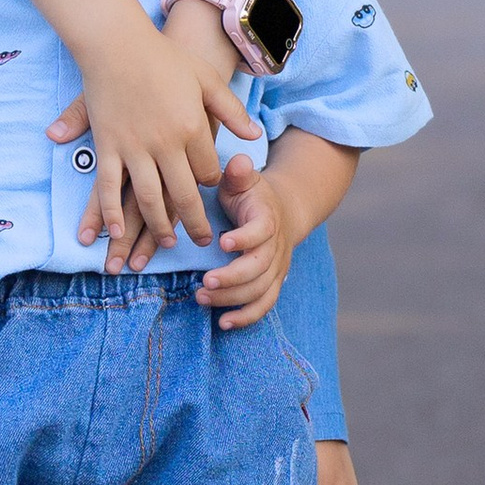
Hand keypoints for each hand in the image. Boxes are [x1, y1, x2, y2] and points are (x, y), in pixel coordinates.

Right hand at [46, 2, 257, 267]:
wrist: (117, 42)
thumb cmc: (164, 58)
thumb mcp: (206, 80)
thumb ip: (231, 111)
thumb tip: (255, 137)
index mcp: (193, 127)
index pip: (209, 171)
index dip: (212, 183)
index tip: (210, 187)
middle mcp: (166, 143)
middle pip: (184, 195)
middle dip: (195, 223)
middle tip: (203, 242)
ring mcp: (134, 147)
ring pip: (150, 199)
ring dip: (159, 226)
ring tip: (168, 243)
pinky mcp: (108, 146)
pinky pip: (110, 187)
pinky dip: (112, 212)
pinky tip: (117, 231)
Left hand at [194, 151, 291, 328]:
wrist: (283, 212)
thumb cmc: (252, 195)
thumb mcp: (245, 179)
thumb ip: (239, 173)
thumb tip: (238, 161)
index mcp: (267, 219)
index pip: (262, 231)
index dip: (244, 238)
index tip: (222, 242)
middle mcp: (275, 247)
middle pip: (260, 268)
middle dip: (233, 278)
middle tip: (204, 282)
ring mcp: (275, 268)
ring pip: (260, 290)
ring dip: (232, 299)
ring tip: (201, 297)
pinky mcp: (272, 284)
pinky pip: (264, 305)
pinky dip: (246, 318)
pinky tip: (223, 323)